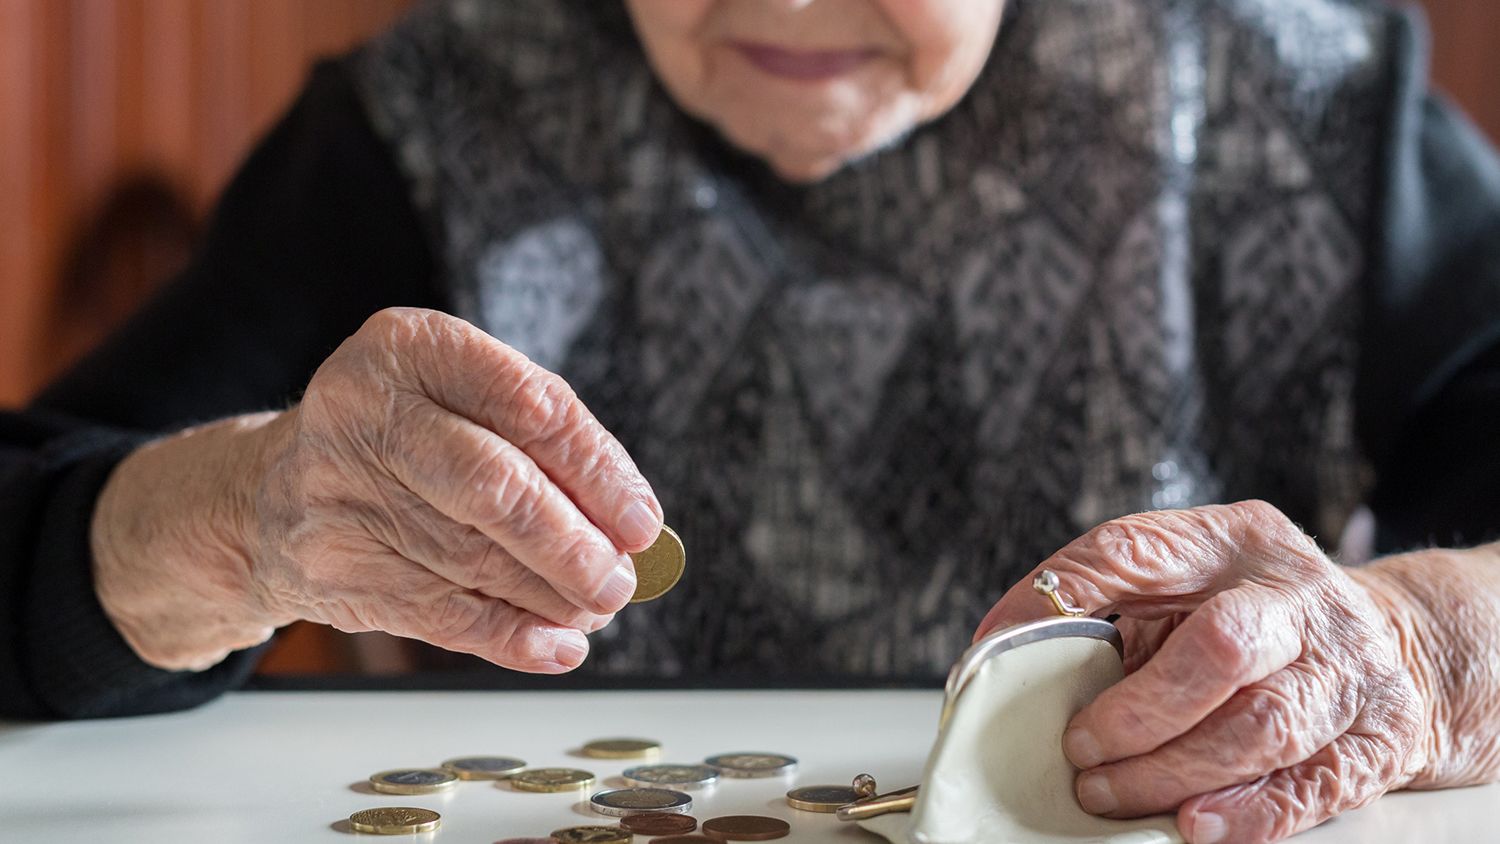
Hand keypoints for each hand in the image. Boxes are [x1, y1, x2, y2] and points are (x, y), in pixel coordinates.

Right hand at [94, 308, 660, 672]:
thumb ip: (541, 443)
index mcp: (409, 347)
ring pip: (472, 558)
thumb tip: (629, 524)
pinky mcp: (330, 568)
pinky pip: (440, 614)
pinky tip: (557, 645)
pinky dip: (510, 636)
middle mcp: (363, 411)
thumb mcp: (458, 400)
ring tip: (596, 606)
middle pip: (494, 487)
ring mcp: (337, 492)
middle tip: (620, 580)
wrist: (268, 494)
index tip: (642, 521)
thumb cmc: (402, 440)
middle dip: (572, 544)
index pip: (528, 405)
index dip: (597, 470)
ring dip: (551, 595)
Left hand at [973, 501, 1434, 843]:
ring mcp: (1346, 667)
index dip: (1060, 595)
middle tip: (1079, 745)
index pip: (1135, 550)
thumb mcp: (1189, 581)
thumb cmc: (1257, 616)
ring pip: (1263, 725)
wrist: (1398, 645)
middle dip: (1138, 709)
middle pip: (1222, 646)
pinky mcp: (1376, 738)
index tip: (1000, 644)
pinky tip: (1193, 824)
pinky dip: (1247, 814)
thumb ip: (1112, 605)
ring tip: (1110, 792)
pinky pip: (1311, 784)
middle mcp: (1296, 596)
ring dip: (1173, 770)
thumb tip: (1004, 650)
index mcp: (1231, 541)